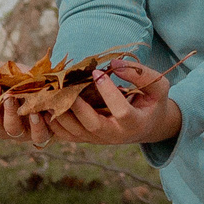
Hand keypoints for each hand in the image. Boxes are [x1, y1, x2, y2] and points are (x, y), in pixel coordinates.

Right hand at [0, 63, 52, 142]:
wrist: (47, 94)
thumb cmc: (23, 82)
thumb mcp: (10, 74)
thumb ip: (1, 72)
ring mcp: (17, 131)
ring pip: (11, 129)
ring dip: (11, 113)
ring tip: (12, 98)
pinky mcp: (38, 135)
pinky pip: (37, 135)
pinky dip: (37, 125)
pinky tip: (36, 113)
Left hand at [47, 57, 180, 150]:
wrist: (145, 125)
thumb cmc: (152, 102)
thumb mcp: (158, 86)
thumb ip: (141, 74)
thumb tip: (114, 64)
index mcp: (135, 124)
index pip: (121, 112)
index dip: (109, 92)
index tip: (97, 72)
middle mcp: (115, 136)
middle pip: (93, 125)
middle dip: (78, 107)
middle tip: (66, 86)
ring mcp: (98, 139)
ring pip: (75, 131)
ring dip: (61, 112)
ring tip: (51, 91)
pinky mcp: (85, 139)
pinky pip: (65, 135)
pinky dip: (53, 122)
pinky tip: (45, 104)